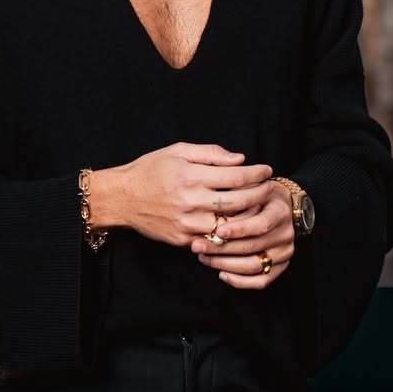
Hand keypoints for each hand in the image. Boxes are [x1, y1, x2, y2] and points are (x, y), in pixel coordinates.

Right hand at [122, 143, 273, 247]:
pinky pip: (212, 240)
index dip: (256, 174)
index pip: (234, 176)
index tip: (267, 170)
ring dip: (248, 217)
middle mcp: (190, 201)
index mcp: (191, 176)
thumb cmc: (151, 170)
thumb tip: (239, 159)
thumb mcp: (178, 151)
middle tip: (270, 189)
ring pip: (229, 225)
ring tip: (259, 207)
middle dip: (259, 195)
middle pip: (237, 202)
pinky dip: (228, 233)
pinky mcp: (182, 240)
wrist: (122, 198)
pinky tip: (238, 224)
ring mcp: (186, 224)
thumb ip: (210, 153)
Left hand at [190, 180, 295, 288]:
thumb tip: (214, 204)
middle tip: (197, 246)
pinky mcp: (280, 266)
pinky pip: (261, 281)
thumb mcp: (251, 185)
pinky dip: (240, 281)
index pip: (261, 225)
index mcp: (280, 211)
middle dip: (221, 248)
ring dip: (225, 264)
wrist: (280, 204)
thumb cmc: (259, 193)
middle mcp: (285, 233)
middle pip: (252, 247)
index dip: (239, 230)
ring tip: (204, 257)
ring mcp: (284, 252)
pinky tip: (221, 274)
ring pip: (253, 266)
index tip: (217, 232)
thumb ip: (237, 194)